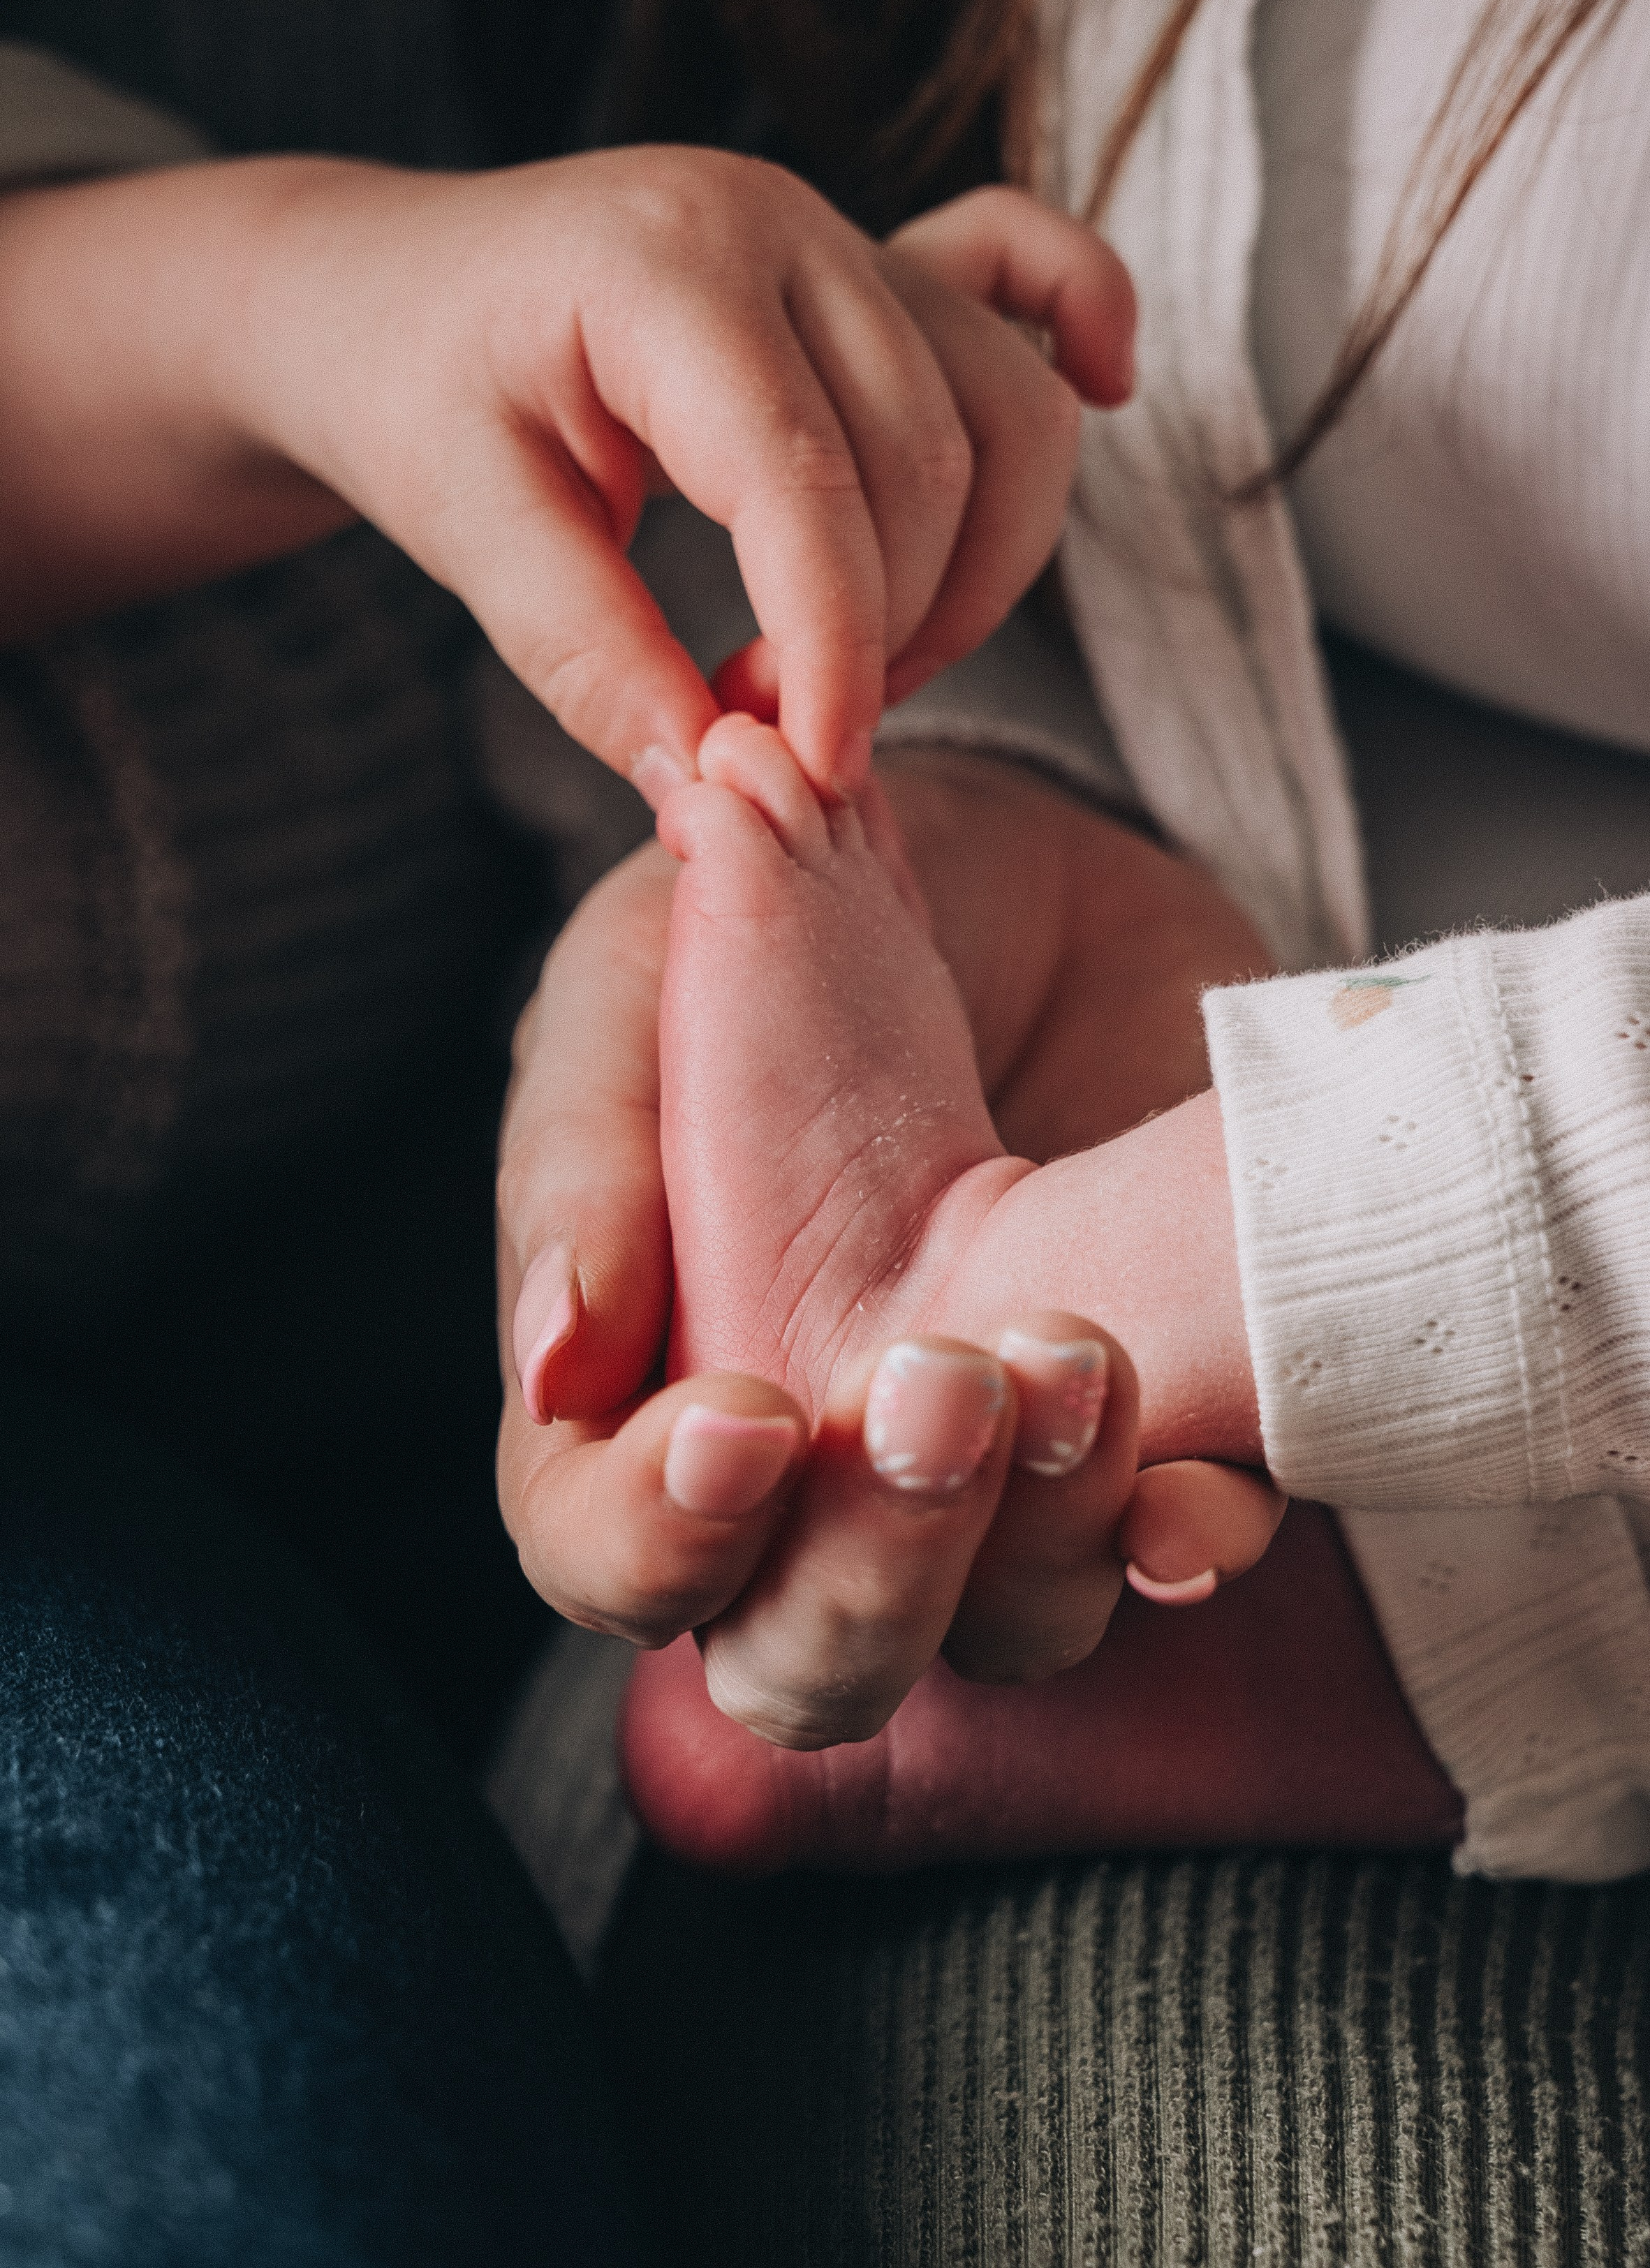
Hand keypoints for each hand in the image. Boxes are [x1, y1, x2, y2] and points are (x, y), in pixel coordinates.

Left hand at [0, 157, 1130, 792]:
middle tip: (776, 723)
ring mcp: (840, 230)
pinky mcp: (870, 257)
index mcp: (664, 271)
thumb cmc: (408, 395)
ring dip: (974, 564)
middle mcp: (780, 227)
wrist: (381, 290)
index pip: (808, 482)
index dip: (835, 650)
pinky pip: (1024, 270)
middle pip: (935, 460)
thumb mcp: (464, 533)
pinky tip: (1106, 387)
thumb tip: (712, 785)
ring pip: (1008, 407)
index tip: (815, 774)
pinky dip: (1080, 330)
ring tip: (847, 656)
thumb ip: (589, 656)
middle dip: (888, 629)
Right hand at [495, 756, 1278, 1718]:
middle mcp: (807, 1483)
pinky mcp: (1146, 1426)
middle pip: (805, 1654)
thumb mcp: (640, 991)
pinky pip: (1173, 1547)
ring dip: (1044, 1542)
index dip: (658, 1540)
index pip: (602, 1554)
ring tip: (1081, 1360)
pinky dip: (1192, 1540)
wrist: (1000, 858)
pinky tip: (1209, 1497)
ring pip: (1001, 1630)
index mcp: (637, 1393)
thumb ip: (585, 1167)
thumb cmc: (767, 921)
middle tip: (943, 1386)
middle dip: (874, 1570)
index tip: (752, 1420)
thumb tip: (555, 1366)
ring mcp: (983, 1474)